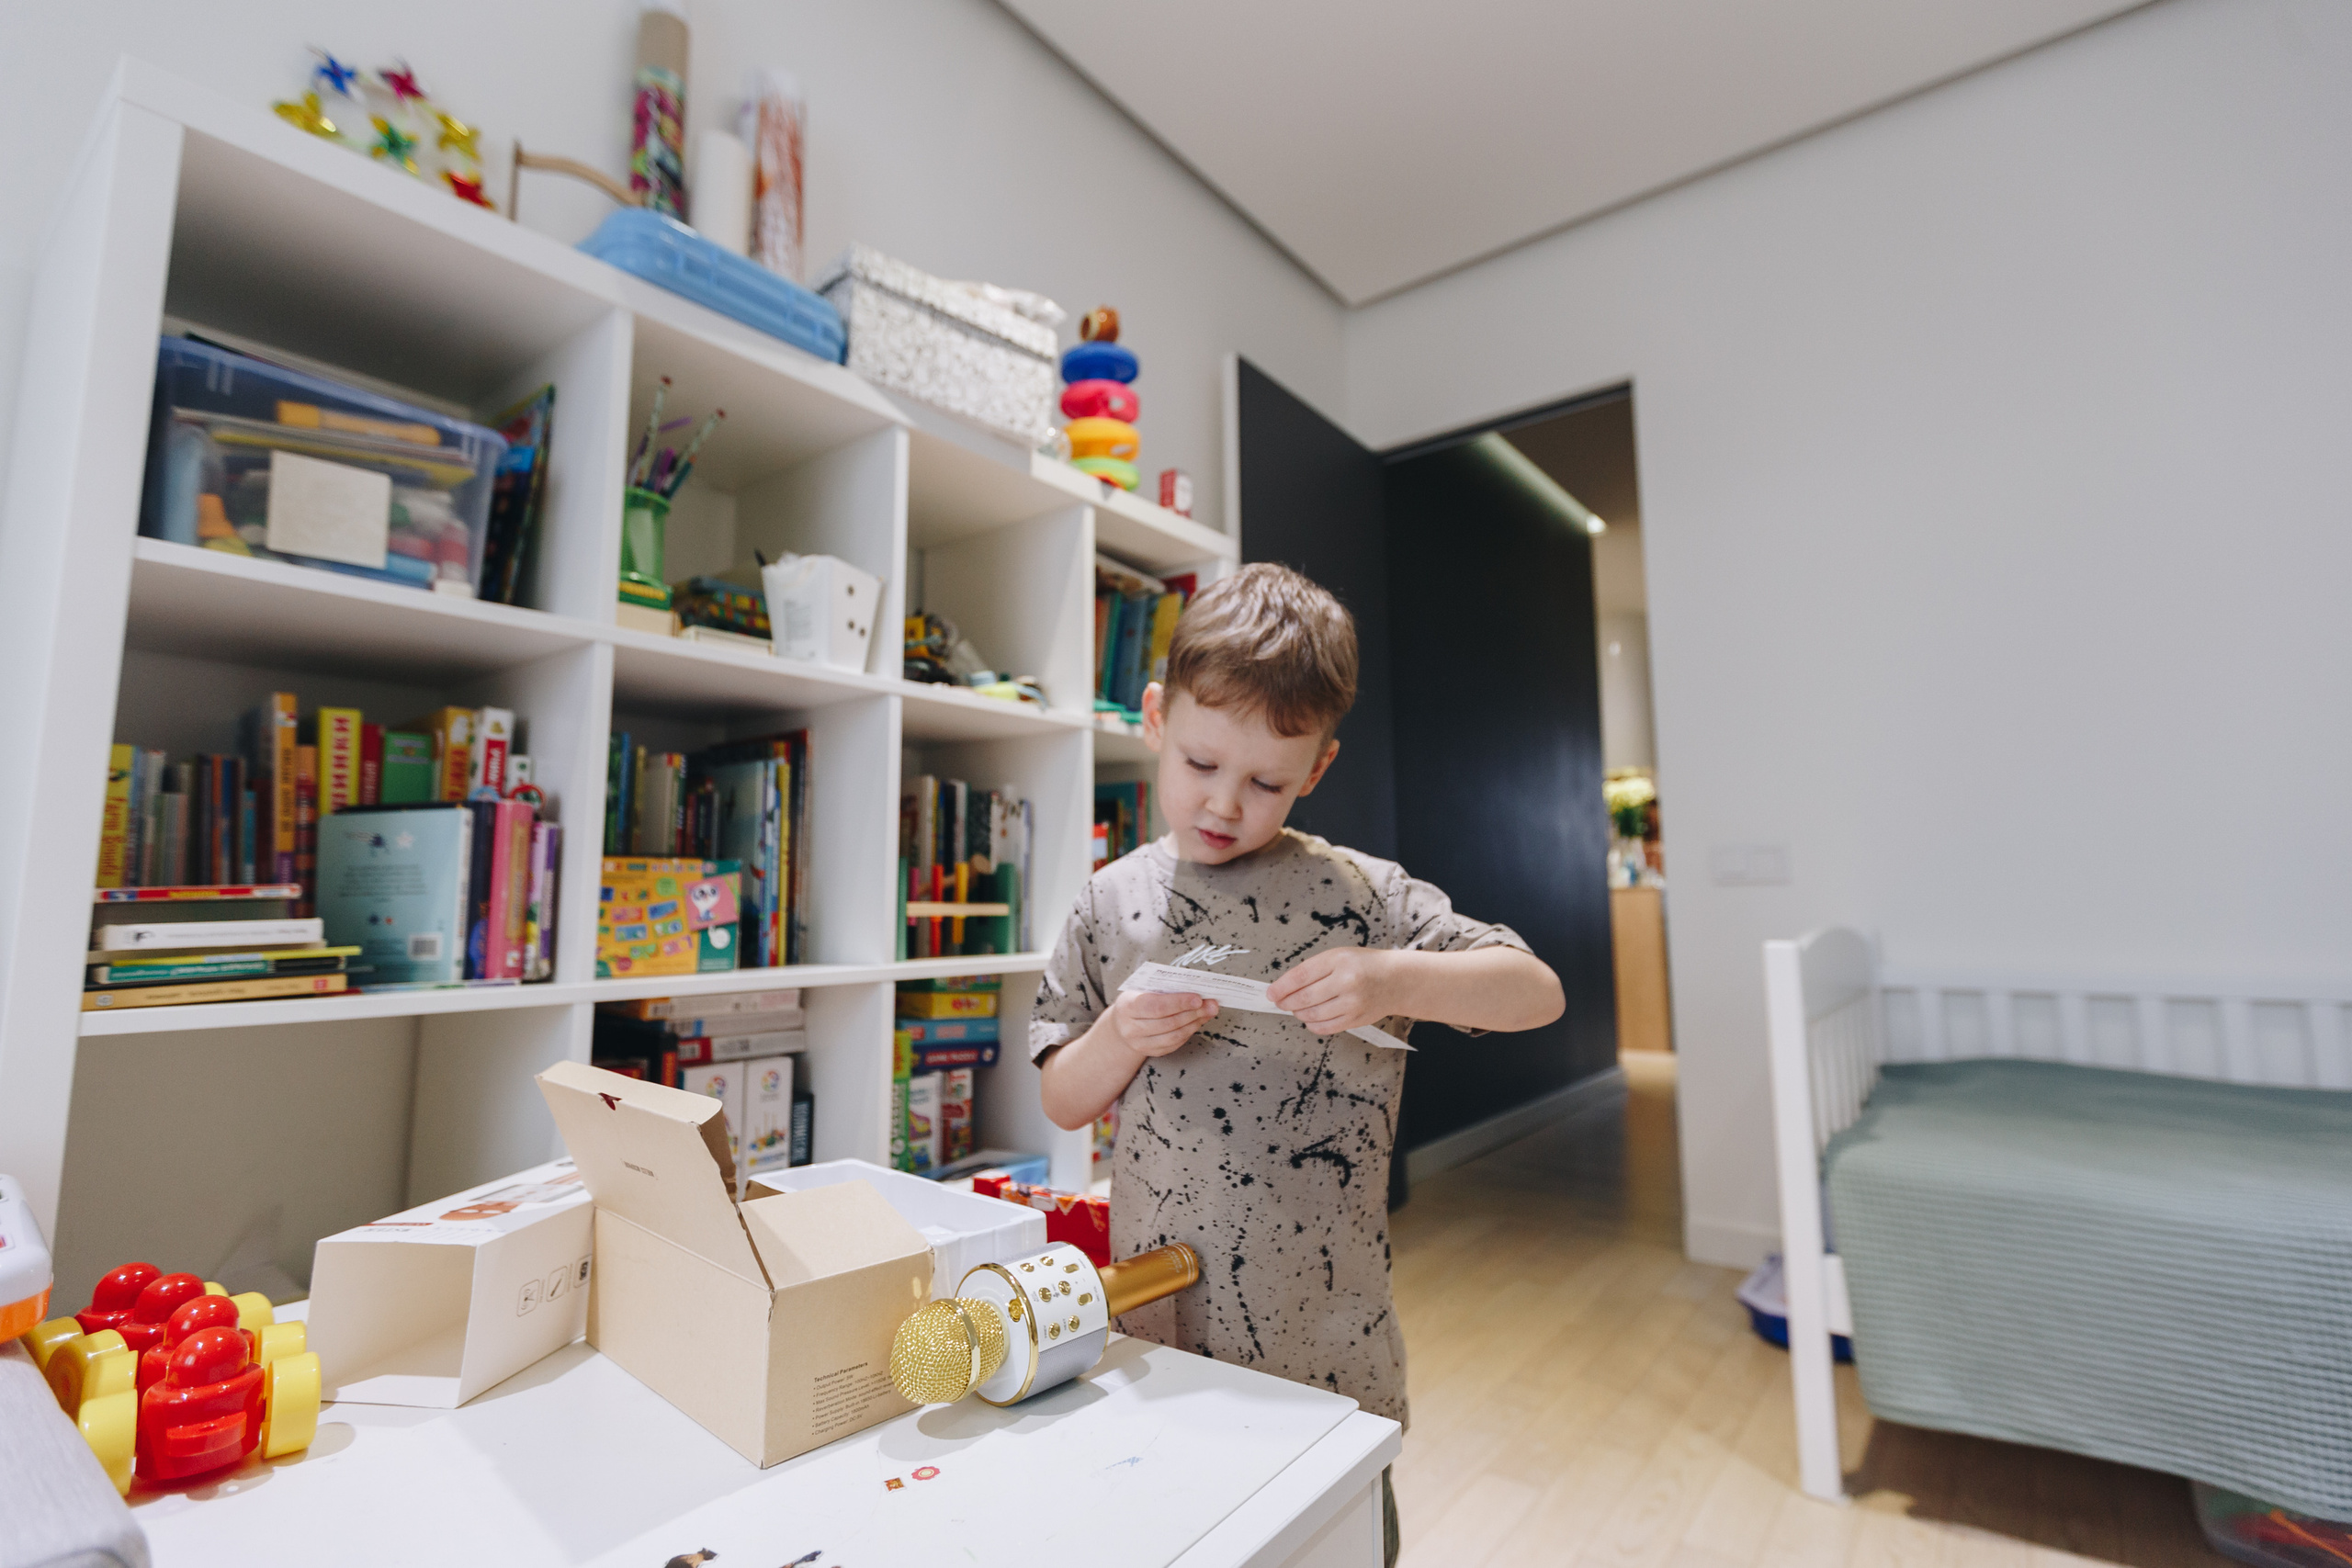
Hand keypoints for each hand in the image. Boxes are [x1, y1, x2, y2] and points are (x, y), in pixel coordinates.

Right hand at [1109, 989, 1217, 1057]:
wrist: (1120, 1023)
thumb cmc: (1136, 1000)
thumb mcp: (1142, 989)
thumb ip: (1166, 989)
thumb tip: (1197, 992)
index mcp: (1128, 1007)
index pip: (1156, 1006)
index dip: (1179, 1003)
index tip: (1198, 998)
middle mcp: (1131, 1028)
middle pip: (1168, 1023)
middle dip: (1193, 1013)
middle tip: (1211, 1005)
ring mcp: (1139, 1043)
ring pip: (1173, 1036)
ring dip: (1194, 1024)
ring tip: (1207, 1013)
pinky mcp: (1150, 1052)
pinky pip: (1174, 1045)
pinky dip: (1188, 1033)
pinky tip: (1197, 1023)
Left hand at [1266, 948, 1399, 1035]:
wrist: (1395, 980)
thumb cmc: (1364, 965)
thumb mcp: (1338, 956)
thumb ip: (1313, 970)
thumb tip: (1284, 988)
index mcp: (1339, 960)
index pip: (1300, 976)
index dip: (1281, 987)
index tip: (1271, 993)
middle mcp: (1346, 981)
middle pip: (1304, 998)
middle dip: (1286, 1002)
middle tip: (1280, 1002)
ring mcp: (1352, 1003)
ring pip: (1313, 1015)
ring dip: (1298, 1013)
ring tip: (1296, 1008)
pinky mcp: (1356, 1019)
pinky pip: (1326, 1028)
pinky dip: (1312, 1025)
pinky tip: (1309, 1018)